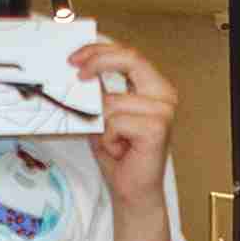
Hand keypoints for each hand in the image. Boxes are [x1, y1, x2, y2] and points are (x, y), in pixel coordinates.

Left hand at [75, 40, 178, 210]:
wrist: (132, 189)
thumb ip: (97, 91)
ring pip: (113, 100)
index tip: (76, 58)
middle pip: (130, 59)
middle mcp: (164, 95)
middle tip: (76, 71)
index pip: (129, 54)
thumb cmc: (119, 153)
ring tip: (111, 139)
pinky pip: (115, 121)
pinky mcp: (157, 129)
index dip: (100, 50)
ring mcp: (163, 111)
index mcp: (155, 87)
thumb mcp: (103, 113)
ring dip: (101, 122)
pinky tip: (119, 149)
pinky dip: (108, 137)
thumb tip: (76, 70)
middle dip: (97, 61)